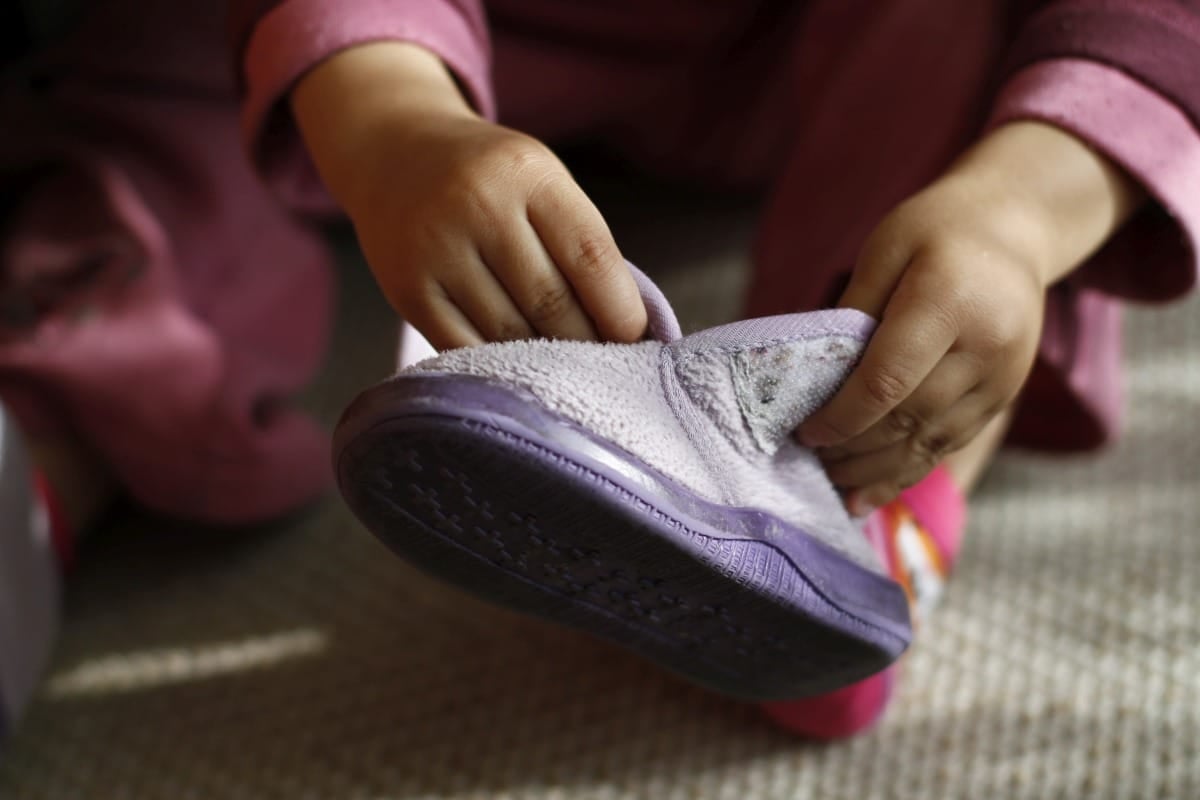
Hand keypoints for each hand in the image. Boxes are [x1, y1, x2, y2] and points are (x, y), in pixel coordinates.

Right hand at [292, 43, 646, 348]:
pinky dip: (497, 365)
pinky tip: (516, 367)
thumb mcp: (539, 181)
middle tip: (603, 366)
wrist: (392, 153)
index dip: (621, 312)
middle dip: (585, 343)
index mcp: (528, 173)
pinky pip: (464, 347)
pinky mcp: (407, 288)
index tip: (637, 342)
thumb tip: (627, 331)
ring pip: (510, 332)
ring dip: (544, 361)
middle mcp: (480, 206)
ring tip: (564, 370)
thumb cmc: (488, 180)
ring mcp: (438, 248)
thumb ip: (579, 242)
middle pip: (551, 302)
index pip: (591, 257)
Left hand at [798, 122, 1144, 512]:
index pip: (887, 380)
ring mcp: (1002, 378)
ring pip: (931, 443)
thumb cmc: (936, 232)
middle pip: (909, 418)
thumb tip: (816, 379)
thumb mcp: (884, 251)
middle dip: (854, 449)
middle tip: (809, 462)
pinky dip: (907, 472)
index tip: (805, 434)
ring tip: (833, 485)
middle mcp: (985, 347)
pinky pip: (951, 445)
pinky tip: (869, 492)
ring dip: (877, 472)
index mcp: (949, 303)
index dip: (842, 417)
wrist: (1014, 230)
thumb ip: (852, 312)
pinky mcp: (1003, 397)